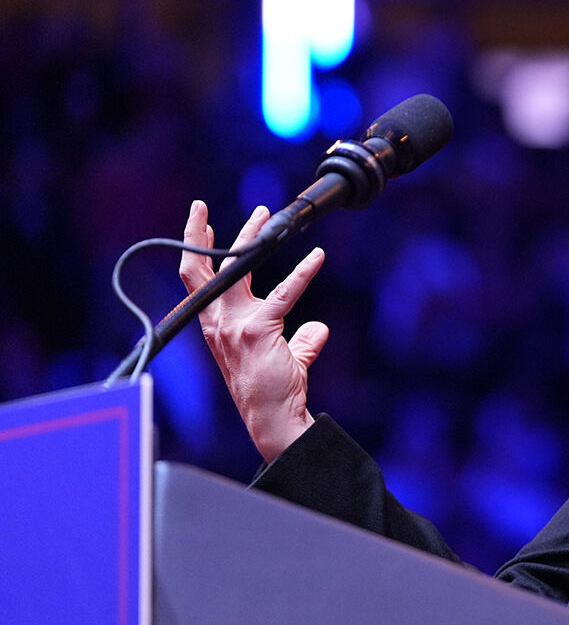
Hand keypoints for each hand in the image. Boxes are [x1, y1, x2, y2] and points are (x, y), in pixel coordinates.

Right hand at [180, 200, 327, 461]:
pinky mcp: (259, 330)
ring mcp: (235, 325)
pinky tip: (317, 256)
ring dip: (252, 238)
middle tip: (201, 207)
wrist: (272, 417)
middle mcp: (218, 322)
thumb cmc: (274, 389)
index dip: (195, 251)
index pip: (197, 281)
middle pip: (202, 269)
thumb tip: (318, 329)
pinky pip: (284, 293)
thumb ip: (299, 340)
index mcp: (216, 325)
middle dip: (198, 235)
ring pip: (238, 270)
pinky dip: (303, 272)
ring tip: (266, 215)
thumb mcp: (283, 356)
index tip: (199, 224)